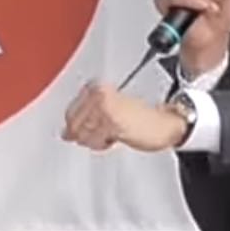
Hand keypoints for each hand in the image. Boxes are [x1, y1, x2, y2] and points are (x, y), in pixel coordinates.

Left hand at [61, 82, 187, 152]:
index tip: (89, 129)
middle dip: (85, 134)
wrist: (164, 125)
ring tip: (110, 135)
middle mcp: (99, 93)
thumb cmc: (140, 118)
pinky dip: (102, 144)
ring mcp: (105, 107)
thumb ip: (85, 118)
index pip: (70, 112)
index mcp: (96, 86)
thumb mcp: (107, 112)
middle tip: (103, 134)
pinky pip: (95, 140)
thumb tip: (65, 132)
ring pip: (83, 133)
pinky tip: (114, 138)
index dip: (75, 126)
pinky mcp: (112, 122)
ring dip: (95, 140)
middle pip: (74, 123)